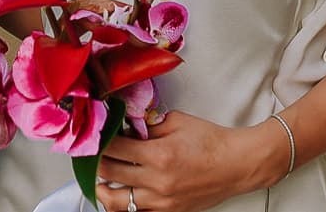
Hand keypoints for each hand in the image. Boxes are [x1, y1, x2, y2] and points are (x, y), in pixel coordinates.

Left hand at [93, 110, 283, 211]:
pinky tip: (119, 197)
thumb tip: (127, 126)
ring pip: (117, 202)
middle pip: (110, 174)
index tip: (93, 135)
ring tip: (98, 181)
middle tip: (89, 154)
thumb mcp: (177, 122)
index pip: (115, 148)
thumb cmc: (211, 141)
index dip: (100, 140)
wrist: (236, 164)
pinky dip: (124, 207)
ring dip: (103, 190)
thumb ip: (148, 125)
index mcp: (159, 155)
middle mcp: (157, 181)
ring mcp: (162, 201)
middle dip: (95, 162)